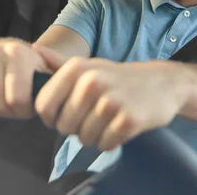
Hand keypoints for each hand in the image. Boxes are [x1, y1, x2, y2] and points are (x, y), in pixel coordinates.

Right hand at [0, 39, 62, 117]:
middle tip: (16, 101)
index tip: (30, 103)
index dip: (24, 111)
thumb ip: (58, 73)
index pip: (15, 101)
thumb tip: (49, 67)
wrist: (10, 52)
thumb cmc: (32, 68)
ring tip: (4, 95)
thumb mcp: (50, 71)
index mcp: (17, 53)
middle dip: (9, 111)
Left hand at [33, 45, 193, 150]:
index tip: (63, 116)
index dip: (51, 117)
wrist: (162, 83)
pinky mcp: (128, 120)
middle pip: (63, 126)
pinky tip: (118, 127)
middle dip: (75, 129)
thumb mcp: (88, 66)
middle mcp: (91, 82)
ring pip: (84, 138)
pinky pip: (104, 145)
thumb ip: (58, 64)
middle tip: (92, 118)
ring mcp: (110, 101)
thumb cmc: (117, 77)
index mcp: (76, 68)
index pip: (44, 106)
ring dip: (93, 136)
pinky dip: (110, 142)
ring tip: (106, 121)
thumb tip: (33, 51)